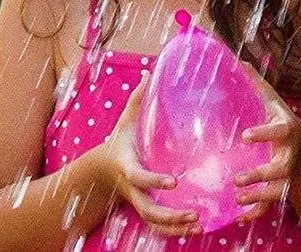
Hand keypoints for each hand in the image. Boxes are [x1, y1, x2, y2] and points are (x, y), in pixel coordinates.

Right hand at [93, 80, 201, 235]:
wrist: (101, 170)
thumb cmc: (121, 140)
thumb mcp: (126, 119)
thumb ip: (138, 97)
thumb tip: (151, 69)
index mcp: (128, 166)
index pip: (140, 177)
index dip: (154, 180)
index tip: (173, 181)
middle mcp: (133, 189)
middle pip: (148, 209)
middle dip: (170, 214)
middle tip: (193, 213)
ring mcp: (138, 201)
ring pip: (154, 222)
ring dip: (175, 227)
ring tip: (199, 224)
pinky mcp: (145, 208)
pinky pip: (157, 226)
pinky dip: (173, 231)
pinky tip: (196, 229)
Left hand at [235, 81, 300, 221]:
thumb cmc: (287, 126)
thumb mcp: (277, 106)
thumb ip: (259, 87)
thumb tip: (241, 61)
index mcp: (287, 132)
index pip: (278, 131)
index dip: (263, 134)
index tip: (245, 136)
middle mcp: (290, 156)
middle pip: (279, 168)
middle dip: (260, 174)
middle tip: (237, 179)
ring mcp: (288, 176)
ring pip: (275, 191)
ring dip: (257, 196)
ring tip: (237, 198)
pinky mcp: (282, 191)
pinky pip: (270, 205)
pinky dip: (256, 212)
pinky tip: (239, 217)